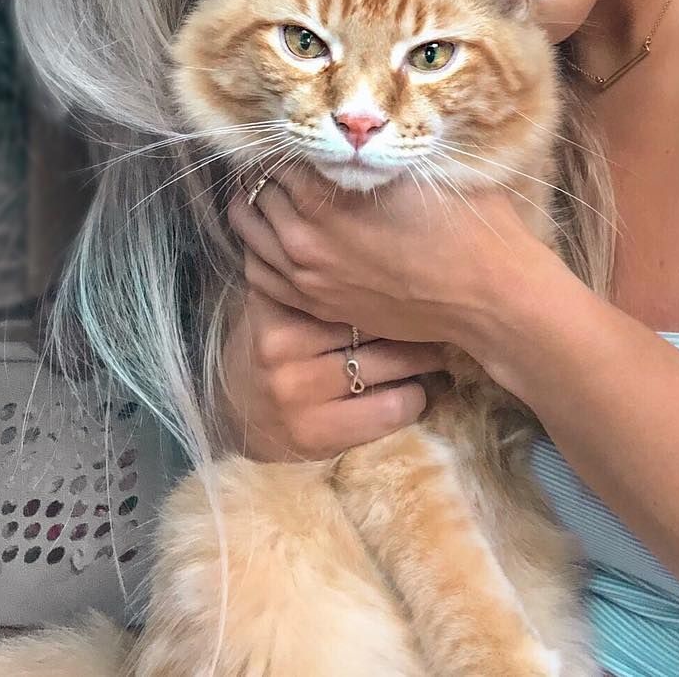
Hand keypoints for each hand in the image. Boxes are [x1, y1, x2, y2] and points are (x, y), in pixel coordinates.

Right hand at [217, 286, 448, 460]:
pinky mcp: (315, 433)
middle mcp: (281, 344)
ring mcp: (297, 390)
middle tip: (443, 313)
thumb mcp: (285, 301)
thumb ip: (321, 276)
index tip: (422, 279)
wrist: (234, 413)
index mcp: (276, 301)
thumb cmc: (278, 343)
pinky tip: (413, 391)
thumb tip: (390, 246)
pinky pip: (392, 407)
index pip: (353, 281)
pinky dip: (414, 397)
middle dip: (417, 316)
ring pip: (392, 361)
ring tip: (438, 350)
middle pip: (377, 317)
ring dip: (426, 357)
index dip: (393, 281)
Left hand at [225, 158, 553, 352]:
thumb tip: (357, 124)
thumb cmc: (466, 225)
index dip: (294, 134)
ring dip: (256, 205)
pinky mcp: (316, 304)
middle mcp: (304, 233)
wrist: (486, 294)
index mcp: (328, 192)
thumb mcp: (422, 167)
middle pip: (257, 187)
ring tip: (273, 191)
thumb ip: (378, 147)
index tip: (306, 129)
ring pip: (248, 229)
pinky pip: (259, 274)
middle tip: (290, 157)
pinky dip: (257, 249)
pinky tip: (272, 237)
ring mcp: (306, 274)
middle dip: (271, 169)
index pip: (283, 151)